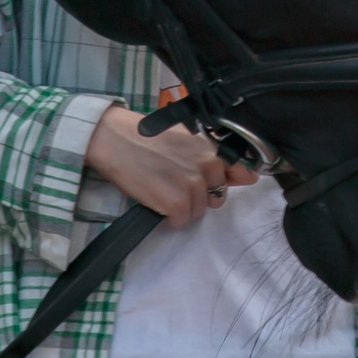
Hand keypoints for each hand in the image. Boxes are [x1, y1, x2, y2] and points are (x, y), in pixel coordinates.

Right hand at [83, 105, 257, 226]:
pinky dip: (168, 217)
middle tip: (176, 184)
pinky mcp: (176, 203)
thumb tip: (244, 175)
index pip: (243, 172)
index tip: (218, 184)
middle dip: (200, 196)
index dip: (230, 181)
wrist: (114, 139)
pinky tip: (155, 199)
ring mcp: (193, 185)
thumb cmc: (145, 136)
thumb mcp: (185, 137)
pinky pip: (181, 221)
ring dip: (182, 207)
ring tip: (161, 189)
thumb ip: (210, 154)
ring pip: (198, 211)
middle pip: (216, 197)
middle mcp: (207, 166)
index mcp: (211, 148)